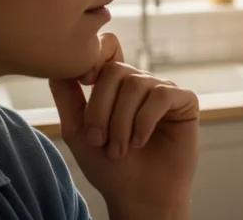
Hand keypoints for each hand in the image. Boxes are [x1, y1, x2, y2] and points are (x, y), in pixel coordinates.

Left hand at [49, 33, 199, 218]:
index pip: (109, 47)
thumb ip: (68, 98)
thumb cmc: (109, 168)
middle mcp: (140, 82)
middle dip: (101, 109)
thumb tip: (56, 66)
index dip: (96, 56)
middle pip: (115, 70)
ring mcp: (163, 90)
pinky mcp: (185, 101)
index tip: (83, 82)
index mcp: (115, 85)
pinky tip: (140, 141)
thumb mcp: (78, 132)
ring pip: (136, 85)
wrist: (139, 195)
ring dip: (122, 122)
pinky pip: (161, 95)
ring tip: (120, 149)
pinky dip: (144, 121)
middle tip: (99, 141)